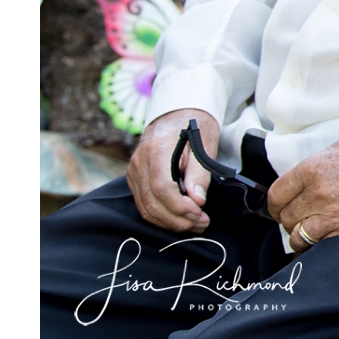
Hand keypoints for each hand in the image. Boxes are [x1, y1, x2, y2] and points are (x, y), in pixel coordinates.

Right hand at [128, 108, 218, 232]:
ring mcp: (134, 171)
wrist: (176, 114)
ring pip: (146, 207)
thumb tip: (197, 200)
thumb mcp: (205, 143)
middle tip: (202, 223)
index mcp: (157, 148)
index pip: (161, 186)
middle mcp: (140, 161)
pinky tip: (181, 219)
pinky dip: (162, 216)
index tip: (199, 212)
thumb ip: (199, 172)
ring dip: (171, 221)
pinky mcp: (135, 179)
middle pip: (152, 201)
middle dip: (177, 219)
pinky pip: (144, 204)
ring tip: (195, 224)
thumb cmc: (194, 126)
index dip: (179, 205)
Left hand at [266, 125, 338, 251]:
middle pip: (285, 218)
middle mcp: (321, 193)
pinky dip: (319, 243)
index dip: (274, 204)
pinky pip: (322, 245)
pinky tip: (324, 236)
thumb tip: (297, 185)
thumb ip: (313, 168)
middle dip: (288, 218)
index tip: (278, 207)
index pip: (276, 196)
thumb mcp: (338, 148)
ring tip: (308, 229)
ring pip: (299, 236)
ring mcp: (337, 214)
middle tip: (296, 216)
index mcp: (313, 168)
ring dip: (300, 234)